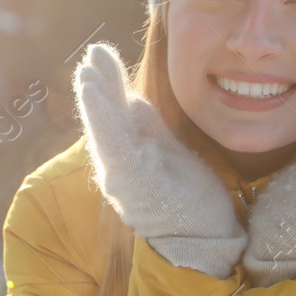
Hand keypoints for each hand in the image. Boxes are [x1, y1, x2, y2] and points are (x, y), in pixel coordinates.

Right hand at [73, 42, 246, 279]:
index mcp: (127, 161)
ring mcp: (122, 176)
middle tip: (91, 56)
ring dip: (96, 98)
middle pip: (104, 121)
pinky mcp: (133, 179)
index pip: (113, 118)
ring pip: (104, 130)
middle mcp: (117, 169)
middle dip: (97, 87)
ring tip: (88, 71)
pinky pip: (114, 142)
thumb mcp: (171, 154)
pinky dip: (103, 115)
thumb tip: (132, 100)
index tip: (100, 59)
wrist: (207, 239)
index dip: (107, 89)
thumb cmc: (190, 201)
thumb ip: (150, 129)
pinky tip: (97, 94)